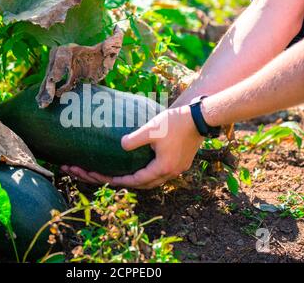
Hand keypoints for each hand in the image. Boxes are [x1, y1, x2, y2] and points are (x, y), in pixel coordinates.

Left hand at [61, 105, 203, 188]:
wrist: (200, 118)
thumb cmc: (176, 123)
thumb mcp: (151, 129)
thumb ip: (134, 140)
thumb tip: (121, 146)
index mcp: (163, 168)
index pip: (136, 180)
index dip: (118, 180)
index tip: (103, 178)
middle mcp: (170, 173)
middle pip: (143, 184)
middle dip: (125, 182)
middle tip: (108, 177)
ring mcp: (177, 169)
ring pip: (152, 180)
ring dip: (137, 180)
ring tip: (122, 175)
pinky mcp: (180, 162)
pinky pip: (160, 173)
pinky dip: (147, 173)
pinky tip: (140, 165)